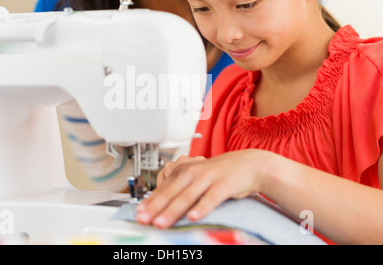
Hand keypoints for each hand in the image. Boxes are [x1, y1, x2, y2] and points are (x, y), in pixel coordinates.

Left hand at [136, 149, 268, 228]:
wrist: (247, 164)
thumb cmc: (219, 174)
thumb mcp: (196, 177)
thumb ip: (180, 188)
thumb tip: (160, 205)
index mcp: (185, 171)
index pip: (163, 188)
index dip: (150, 201)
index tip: (139, 212)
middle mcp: (194, 172)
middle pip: (171, 192)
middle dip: (156, 207)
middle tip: (143, 219)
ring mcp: (209, 178)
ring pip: (188, 196)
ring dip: (173, 210)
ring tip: (161, 223)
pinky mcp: (224, 185)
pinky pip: (211, 198)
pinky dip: (202, 207)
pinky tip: (193, 217)